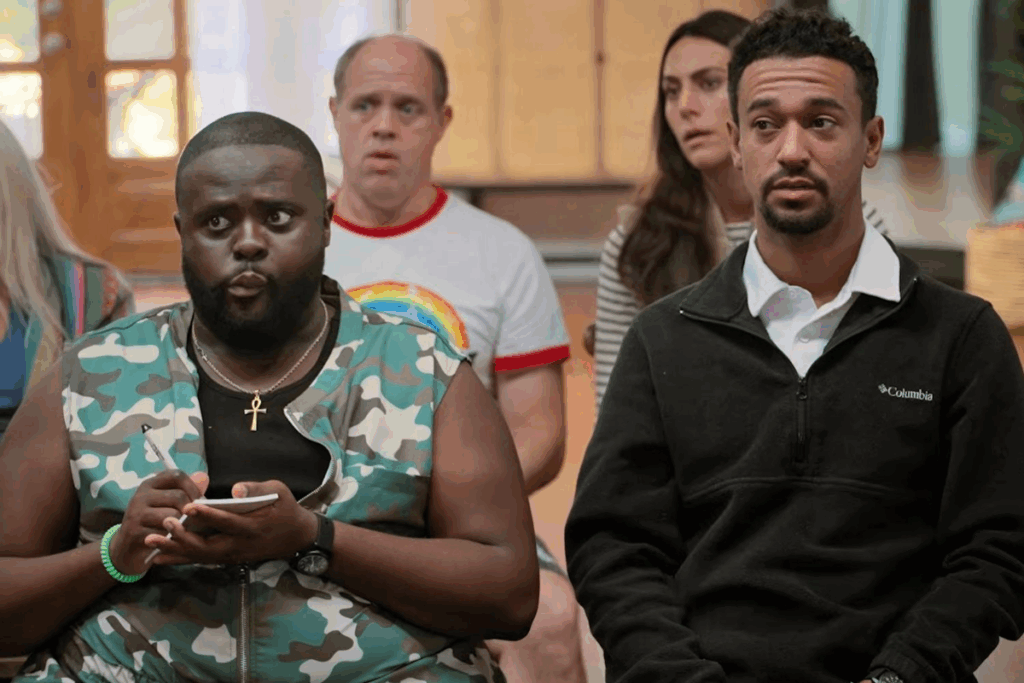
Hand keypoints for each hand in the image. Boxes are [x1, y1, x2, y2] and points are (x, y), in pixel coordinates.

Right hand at [108, 470, 208, 574]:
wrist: (128, 550)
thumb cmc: (153, 524)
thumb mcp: (168, 505)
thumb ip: (186, 492)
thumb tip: (203, 477)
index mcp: (150, 485)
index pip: (176, 475)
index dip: (193, 488)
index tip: (200, 502)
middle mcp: (141, 495)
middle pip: (178, 496)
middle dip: (192, 511)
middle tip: (198, 522)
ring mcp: (135, 513)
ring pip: (172, 515)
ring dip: (183, 527)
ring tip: (186, 533)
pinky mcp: (134, 531)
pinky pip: (163, 533)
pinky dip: (173, 539)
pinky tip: (173, 542)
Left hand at [144, 480, 318, 566]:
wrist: (296, 536)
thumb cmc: (285, 508)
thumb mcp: (279, 491)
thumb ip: (257, 489)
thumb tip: (236, 490)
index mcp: (254, 526)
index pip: (228, 522)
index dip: (208, 516)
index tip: (189, 507)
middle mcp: (240, 545)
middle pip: (207, 546)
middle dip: (183, 538)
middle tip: (162, 526)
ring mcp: (233, 555)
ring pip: (200, 556)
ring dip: (175, 550)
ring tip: (150, 542)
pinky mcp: (227, 559)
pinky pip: (201, 560)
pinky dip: (180, 558)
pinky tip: (160, 556)